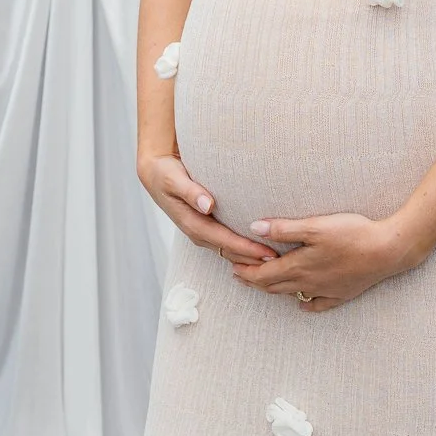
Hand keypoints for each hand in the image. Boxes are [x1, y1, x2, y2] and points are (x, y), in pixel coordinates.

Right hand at [138, 154, 276, 264]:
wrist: (155, 174)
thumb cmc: (166, 174)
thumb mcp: (174, 179)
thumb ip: (191, 192)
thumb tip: (207, 205)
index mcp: (192, 223)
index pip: (224, 240)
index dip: (246, 248)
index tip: (266, 252)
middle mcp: (198, 232)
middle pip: (230, 251)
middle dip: (252, 259)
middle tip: (280, 261)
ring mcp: (202, 232)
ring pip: (229, 251)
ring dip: (249, 257)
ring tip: (274, 260)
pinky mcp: (206, 228)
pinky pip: (226, 244)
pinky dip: (243, 250)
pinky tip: (258, 250)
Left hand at [230, 213, 408, 312]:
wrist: (388, 251)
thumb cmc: (352, 234)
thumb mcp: (315, 226)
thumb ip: (284, 228)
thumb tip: (254, 228)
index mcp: (299, 266)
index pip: (263, 274)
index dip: (245, 271)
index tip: (231, 267)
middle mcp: (308, 283)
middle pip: (274, 286)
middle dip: (254, 281)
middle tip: (239, 276)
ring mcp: (325, 291)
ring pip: (292, 295)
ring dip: (274, 290)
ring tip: (263, 285)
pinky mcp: (342, 294)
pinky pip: (318, 305)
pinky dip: (306, 304)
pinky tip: (302, 304)